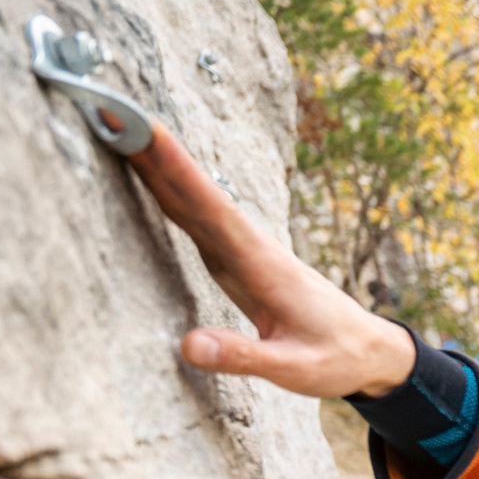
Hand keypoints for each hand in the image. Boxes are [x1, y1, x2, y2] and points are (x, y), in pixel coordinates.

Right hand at [124, 123, 412, 396]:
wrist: (371, 350)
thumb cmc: (336, 360)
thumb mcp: (295, 370)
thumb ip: (244, 357)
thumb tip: (187, 346)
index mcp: (263, 268)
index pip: (213, 209)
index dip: (176, 170)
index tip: (143, 129)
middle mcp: (251, 249)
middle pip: (194, 194)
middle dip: (151, 153)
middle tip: (107, 108)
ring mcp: (243, 251)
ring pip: (192, 201)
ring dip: (154, 164)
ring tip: (114, 125)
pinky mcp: (238, 259)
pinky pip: (196, 218)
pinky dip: (169, 191)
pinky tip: (146, 173)